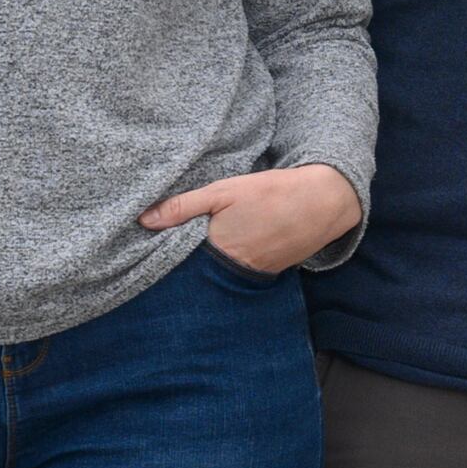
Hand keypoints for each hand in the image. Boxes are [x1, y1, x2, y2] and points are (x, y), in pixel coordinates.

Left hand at [145, 164, 362, 273]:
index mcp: (218, 251)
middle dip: (189, 262)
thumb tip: (144, 221)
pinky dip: (236, 262)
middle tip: (183, 244)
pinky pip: (243, 272)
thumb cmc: (271, 193)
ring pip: (222, 273)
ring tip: (212, 245)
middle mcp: (235, 271)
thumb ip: (183, 207)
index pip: (180, 261)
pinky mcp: (271, 273)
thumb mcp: (223, 191)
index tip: (154, 246)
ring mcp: (255, 275)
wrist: (322, 202)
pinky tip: (236, 246)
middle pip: (201, 271)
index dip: (169, 252)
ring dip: (213, 263)